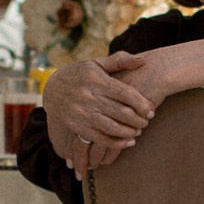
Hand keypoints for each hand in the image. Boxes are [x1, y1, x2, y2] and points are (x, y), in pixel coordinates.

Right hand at [42, 51, 155, 178]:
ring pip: (112, 127)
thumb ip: (120, 60)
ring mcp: (82, 113)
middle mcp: (88, 96)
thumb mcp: (97, 63)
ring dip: (129, 132)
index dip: (141, 103)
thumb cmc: (80, 74)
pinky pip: (100, 138)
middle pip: (121, 112)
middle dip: (138, 119)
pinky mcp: (78, 126)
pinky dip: (116, 143)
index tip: (151, 110)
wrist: (52, 89)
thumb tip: (142, 60)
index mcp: (96, 79)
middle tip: (147, 121)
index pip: (125, 93)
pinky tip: (127, 142)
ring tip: (139, 130)